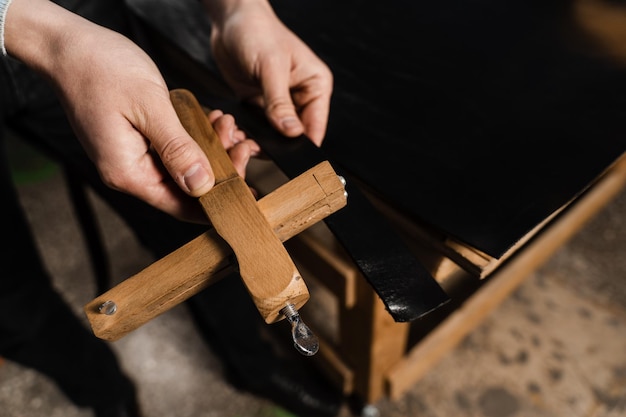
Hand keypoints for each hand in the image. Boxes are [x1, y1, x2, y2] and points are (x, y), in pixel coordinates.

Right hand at [5, 0, 257, 222]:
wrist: (68, 45)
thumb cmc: (100, 68)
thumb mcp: (149, 107)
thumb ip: (177, 149)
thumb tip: (201, 185)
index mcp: (128, 172)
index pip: (180, 204)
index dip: (217, 200)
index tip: (249, 189)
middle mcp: (129, 171)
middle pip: (185, 187)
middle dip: (219, 168)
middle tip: (242, 143)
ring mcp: (132, 156)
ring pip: (182, 166)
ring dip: (210, 149)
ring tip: (228, 126)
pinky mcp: (135, 141)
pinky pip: (172, 149)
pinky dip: (194, 137)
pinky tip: (212, 121)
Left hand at [203, 0, 332, 145]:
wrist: (231, 19)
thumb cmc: (257, 31)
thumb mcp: (271, 67)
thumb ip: (280, 102)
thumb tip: (292, 132)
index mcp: (315, 86)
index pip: (315, 127)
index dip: (302, 146)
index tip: (286, 159)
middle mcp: (300, 97)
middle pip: (293, 136)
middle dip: (274, 145)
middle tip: (251, 145)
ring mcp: (279, 103)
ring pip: (272, 136)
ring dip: (255, 140)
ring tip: (237, 136)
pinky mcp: (259, 105)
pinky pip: (255, 128)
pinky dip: (244, 133)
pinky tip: (232, 130)